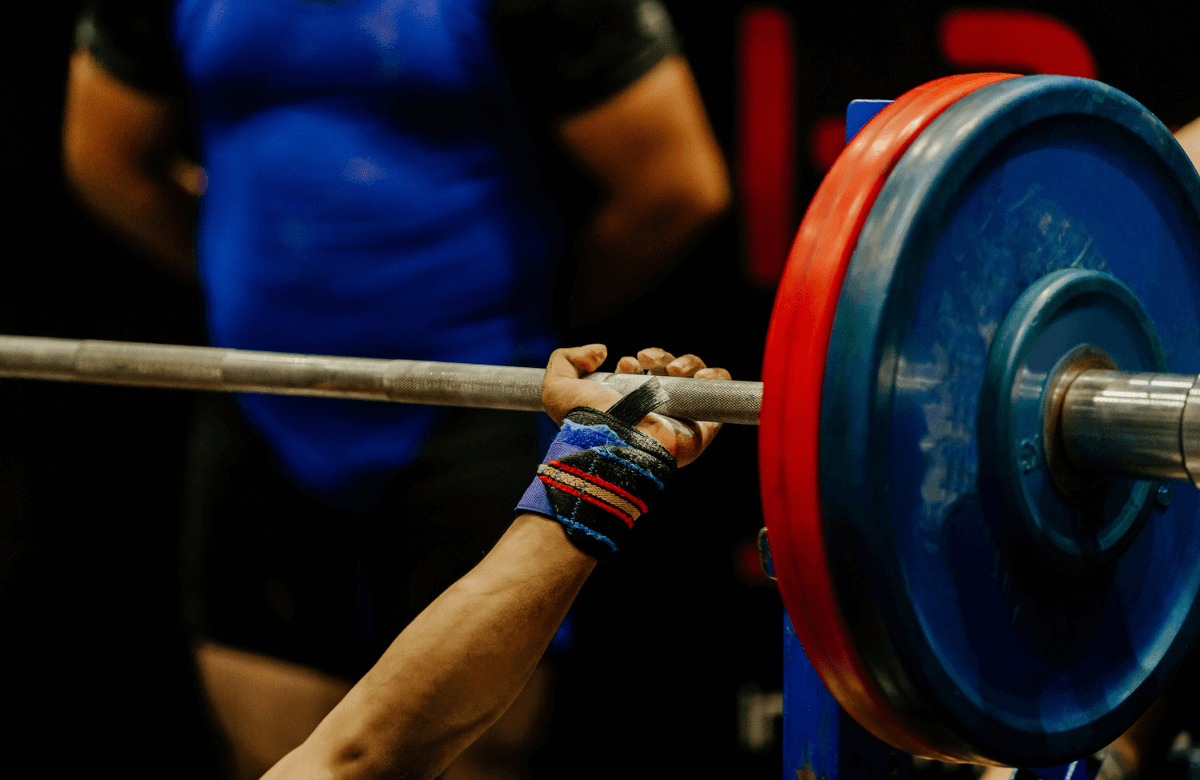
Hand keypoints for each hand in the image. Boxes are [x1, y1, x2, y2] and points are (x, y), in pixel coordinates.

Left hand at [541, 345, 729, 466]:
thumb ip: (564, 360)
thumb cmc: (586, 422)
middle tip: (647, 360)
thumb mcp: (556, 388)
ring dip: (686, 362)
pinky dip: (714, 375)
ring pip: (695, 374)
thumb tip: (600, 351)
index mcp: (626, 403)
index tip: (625, 364)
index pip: (640, 375)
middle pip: (668, 369)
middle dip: (660, 356)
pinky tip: (697, 376)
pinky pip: (720, 390)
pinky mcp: (703, 424)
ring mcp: (680, 415)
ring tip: (672, 370)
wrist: (614, 444)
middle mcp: (654, 409)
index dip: (635, 362)